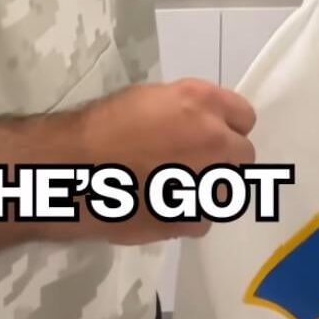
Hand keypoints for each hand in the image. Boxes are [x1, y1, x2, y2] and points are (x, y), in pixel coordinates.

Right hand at [72, 79, 256, 244]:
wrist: (73, 170)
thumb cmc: (103, 127)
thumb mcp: (149, 99)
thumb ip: (187, 111)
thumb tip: (199, 125)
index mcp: (203, 103)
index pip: (245, 115)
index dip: (228, 125)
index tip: (213, 133)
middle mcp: (215, 141)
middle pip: (244, 155)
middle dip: (225, 158)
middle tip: (194, 163)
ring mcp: (208, 183)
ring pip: (229, 190)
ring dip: (211, 189)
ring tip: (174, 188)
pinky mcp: (193, 219)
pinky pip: (205, 219)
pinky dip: (189, 216)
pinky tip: (161, 208)